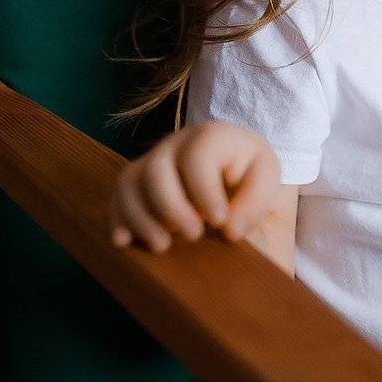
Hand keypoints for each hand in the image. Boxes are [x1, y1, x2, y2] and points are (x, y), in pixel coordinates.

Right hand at [108, 120, 278, 252]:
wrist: (234, 176)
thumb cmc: (250, 177)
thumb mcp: (265, 182)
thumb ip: (254, 203)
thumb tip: (228, 230)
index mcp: (211, 136)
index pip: (198, 158)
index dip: (205, 192)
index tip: (219, 221)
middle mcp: (176, 144)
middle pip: (156, 172)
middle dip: (171, 209)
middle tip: (193, 235)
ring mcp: (151, 160)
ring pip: (129, 184)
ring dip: (141, 220)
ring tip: (162, 246)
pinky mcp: (135, 181)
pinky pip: (116, 196)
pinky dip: (118, 220)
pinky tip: (126, 242)